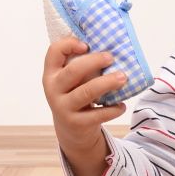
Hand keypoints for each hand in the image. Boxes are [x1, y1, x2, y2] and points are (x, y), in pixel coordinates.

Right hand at [42, 38, 126, 174]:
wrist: (71, 131)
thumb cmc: (76, 97)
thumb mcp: (72, 81)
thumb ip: (81, 66)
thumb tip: (108, 48)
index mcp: (51, 74)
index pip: (53, 52)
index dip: (68, 44)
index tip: (86, 44)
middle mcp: (53, 90)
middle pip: (73, 71)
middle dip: (94, 61)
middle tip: (111, 57)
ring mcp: (63, 107)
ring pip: (87, 92)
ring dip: (107, 83)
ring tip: (123, 78)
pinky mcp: (76, 123)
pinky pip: (98, 114)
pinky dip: (113, 109)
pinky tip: (121, 105)